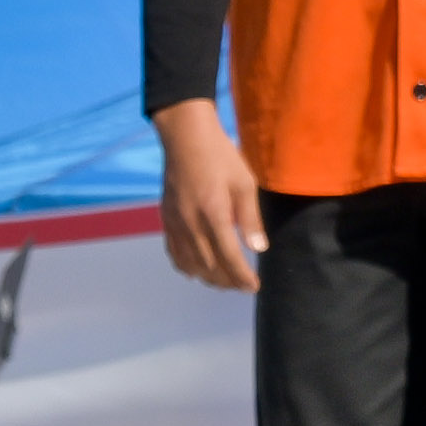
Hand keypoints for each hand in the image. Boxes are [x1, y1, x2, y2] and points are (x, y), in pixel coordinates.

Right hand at [156, 98, 266, 292]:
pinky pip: (174, 252)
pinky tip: (196, 271)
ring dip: (209, 278)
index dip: (242, 276)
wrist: (185, 138)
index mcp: (214, 213)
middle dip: (228, 281)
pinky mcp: (166, 219)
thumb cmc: (221, 156)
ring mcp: (176, 223)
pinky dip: (186, 267)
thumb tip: (259, 249)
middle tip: (243, 286)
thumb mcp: (244, 183)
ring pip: (190, 263)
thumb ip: (250, 218)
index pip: (229, 256)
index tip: (254, 286)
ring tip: (224, 283)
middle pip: (209, 265)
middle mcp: (191, 223)